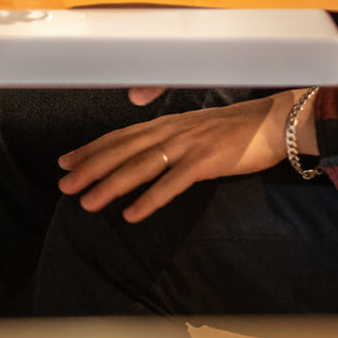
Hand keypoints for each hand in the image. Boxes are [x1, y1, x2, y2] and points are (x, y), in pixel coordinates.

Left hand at [55, 90, 305, 223]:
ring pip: (140, 166)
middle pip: (122, 150)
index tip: (65, 162)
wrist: (274, 123)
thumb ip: (170, 139)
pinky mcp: (206, 161)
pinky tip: (132, 214)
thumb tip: (146, 153)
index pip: (119, 136)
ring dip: (111, 185)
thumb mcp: (196, 130)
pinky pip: (172, 183)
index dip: (90, 150)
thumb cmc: (236, 130)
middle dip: (90, 168)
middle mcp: (170, 131)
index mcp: (166, 124)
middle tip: (64, 186)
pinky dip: (150, 199)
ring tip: (87, 203)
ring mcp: (187, 145)